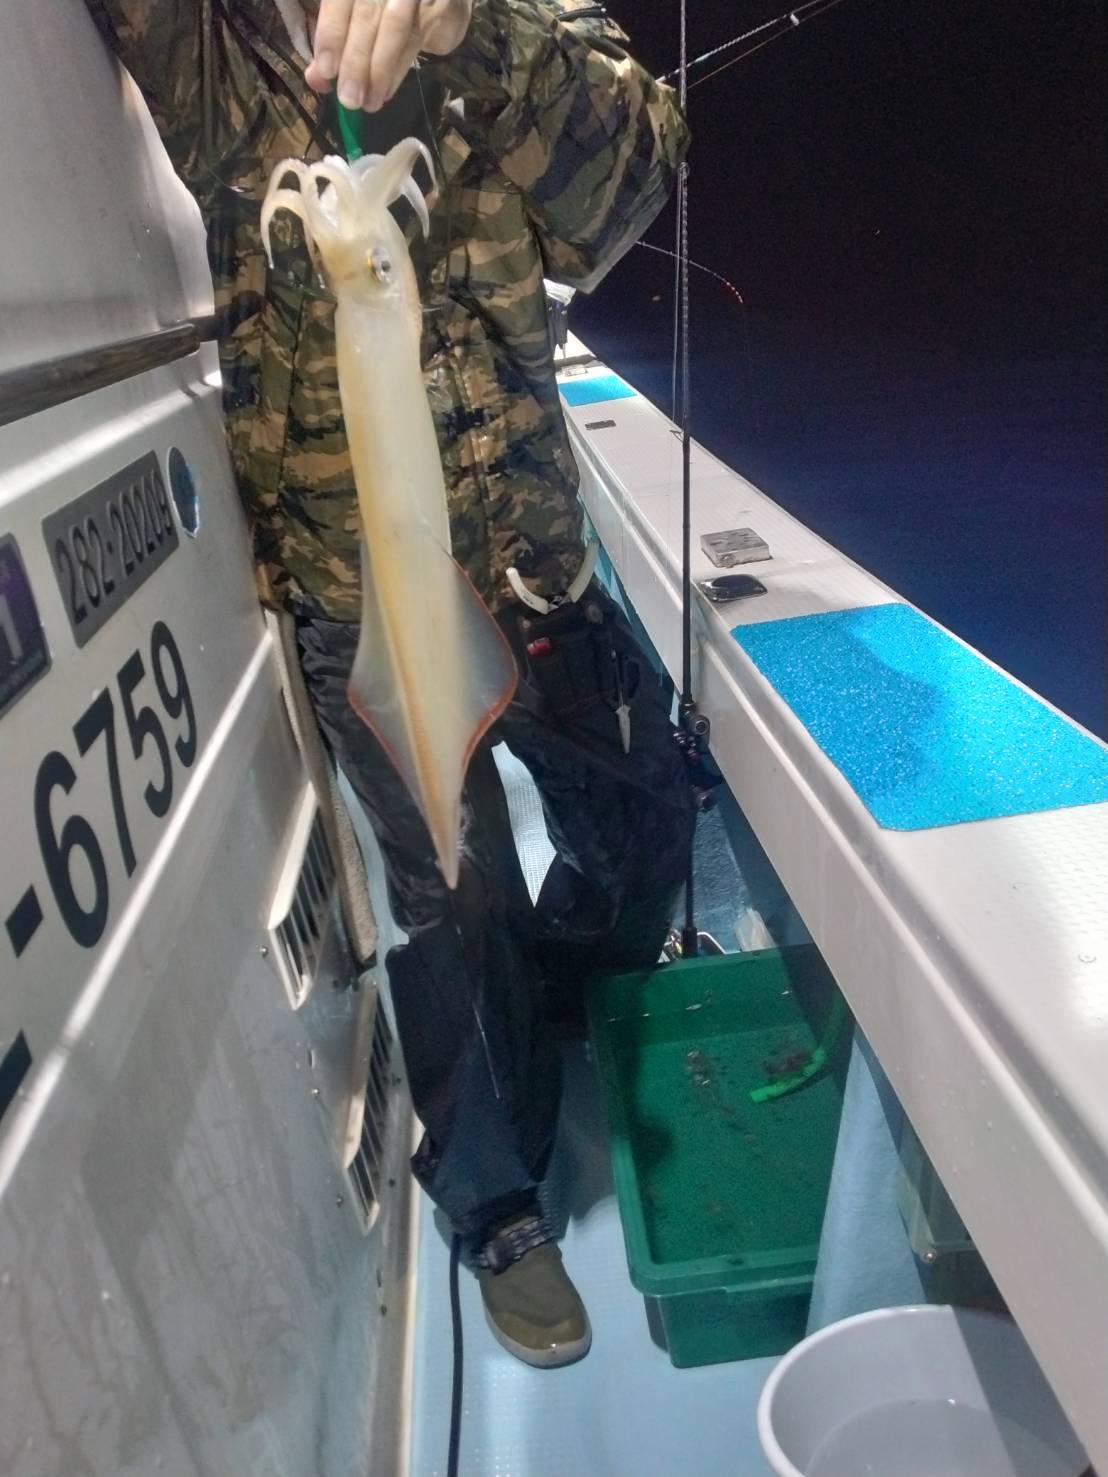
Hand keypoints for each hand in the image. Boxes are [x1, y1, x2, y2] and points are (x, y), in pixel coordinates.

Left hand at [305, 0, 474, 111]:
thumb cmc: (385, 4)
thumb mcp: (353, 16)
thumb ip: (334, 41)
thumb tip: (316, 78)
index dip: (332, 32)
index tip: (327, 69)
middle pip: (367, 15)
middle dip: (357, 61)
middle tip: (349, 99)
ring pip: (396, 28)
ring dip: (381, 70)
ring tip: (370, 102)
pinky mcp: (445, 3)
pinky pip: (421, 38)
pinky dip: (401, 68)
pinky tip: (388, 90)